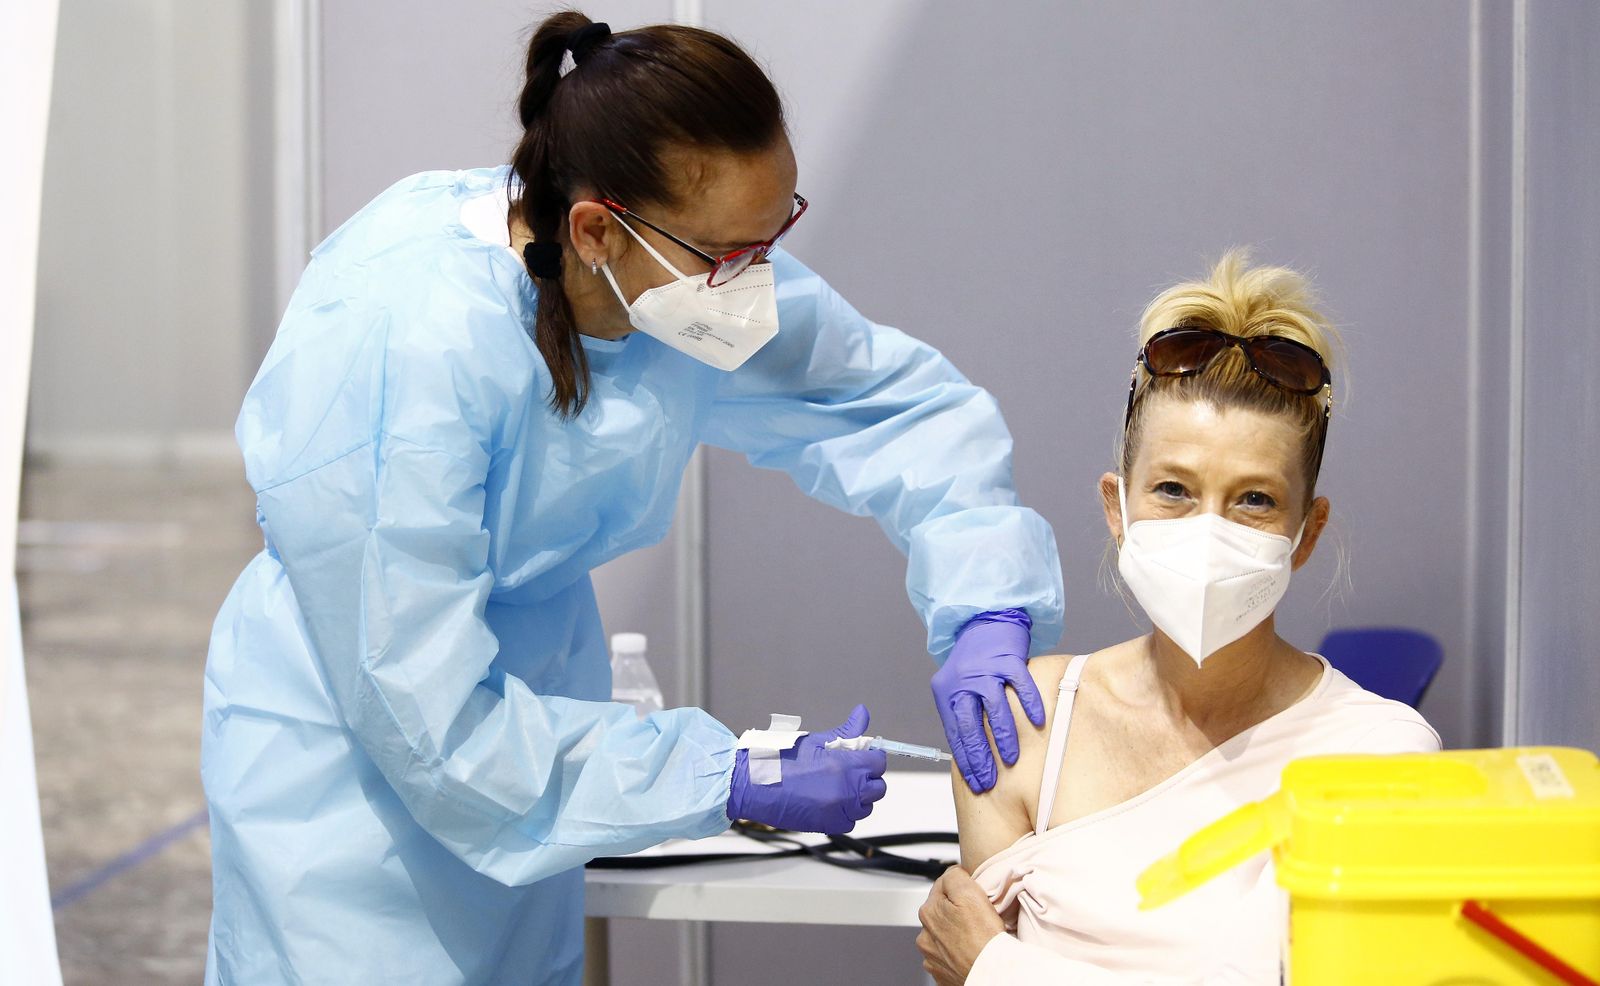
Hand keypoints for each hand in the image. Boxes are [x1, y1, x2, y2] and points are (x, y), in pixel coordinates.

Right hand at [726, 705, 887, 833]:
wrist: (754, 785)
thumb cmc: (780, 761)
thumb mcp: (816, 741)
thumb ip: (846, 731)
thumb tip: (862, 714)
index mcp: (844, 765)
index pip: (878, 762)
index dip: (872, 757)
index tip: (864, 756)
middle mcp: (845, 791)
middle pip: (877, 787)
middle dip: (868, 778)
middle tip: (850, 771)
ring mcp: (838, 811)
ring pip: (866, 806)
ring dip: (858, 797)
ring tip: (837, 787)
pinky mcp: (829, 826)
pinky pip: (851, 820)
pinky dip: (845, 813)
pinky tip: (828, 801)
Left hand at [917, 865, 1005, 985]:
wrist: (991, 973)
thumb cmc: (983, 938)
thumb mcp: (969, 892)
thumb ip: (954, 875)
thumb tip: (951, 873)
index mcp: (928, 912)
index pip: (942, 887)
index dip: (961, 889)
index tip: (974, 898)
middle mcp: (925, 936)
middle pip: (943, 913)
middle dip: (957, 912)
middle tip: (977, 919)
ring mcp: (932, 957)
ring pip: (945, 936)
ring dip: (956, 934)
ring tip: (976, 938)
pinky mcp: (942, 974)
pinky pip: (949, 957)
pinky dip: (958, 954)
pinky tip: (971, 952)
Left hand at [931, 610, 1043, 792]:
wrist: (985, 622)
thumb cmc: (972, 662)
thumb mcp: (956, 687)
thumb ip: (961, 714)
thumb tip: (971, 755)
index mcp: (947, 691)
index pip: (954, 732)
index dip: (965, 760)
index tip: (975, 782)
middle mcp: (964, 681)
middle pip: (970, 724)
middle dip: (980, 757)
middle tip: (990, 780)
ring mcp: (987, 669)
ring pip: (995, 708)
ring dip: (1003, 736)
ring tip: (1011, 759)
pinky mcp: (1009, 659)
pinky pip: (1021, 686)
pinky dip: (1030, 705)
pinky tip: (1037, 723)